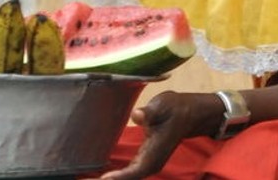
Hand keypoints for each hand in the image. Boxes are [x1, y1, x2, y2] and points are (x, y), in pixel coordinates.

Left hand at [100, 91, 220, 179]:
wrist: (188, 114)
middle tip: (89, 179)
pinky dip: (116, 175)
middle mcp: (152, 161)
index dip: (121, 176)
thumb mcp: (162, 105)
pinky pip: (129, 172)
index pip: (137, 170)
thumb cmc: (174, 109)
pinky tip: (102, 174)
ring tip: (91, 178)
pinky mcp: (144, 160)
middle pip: (130, 178)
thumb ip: (149, 112)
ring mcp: (148, 162)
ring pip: (129, 177)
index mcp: (155, 151)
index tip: (105, 179)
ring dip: (114, 178)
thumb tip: (137, 115)